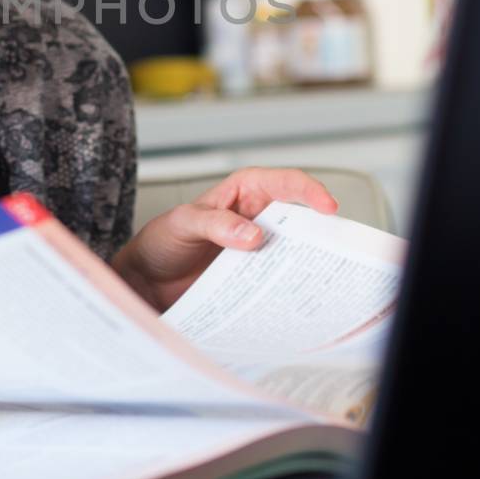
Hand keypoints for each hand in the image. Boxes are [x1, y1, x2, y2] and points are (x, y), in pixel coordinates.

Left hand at [111, 168, 338, 312]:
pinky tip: (293, 295)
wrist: (146, 280)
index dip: (309, 191)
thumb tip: (254, 234)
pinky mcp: (253, 277)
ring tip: (317, 273)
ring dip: (305, 260)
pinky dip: (287, 285)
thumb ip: (216, 224)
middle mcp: (256, 218)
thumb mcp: (183, 223)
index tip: (327, 207)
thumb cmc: (162, 241)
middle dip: (318, 230)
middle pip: (298, 218)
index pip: (284, 183)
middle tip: (332, 247)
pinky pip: (277, 278)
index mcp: (243, 192)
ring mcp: (257, 249)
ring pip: (293, 250)